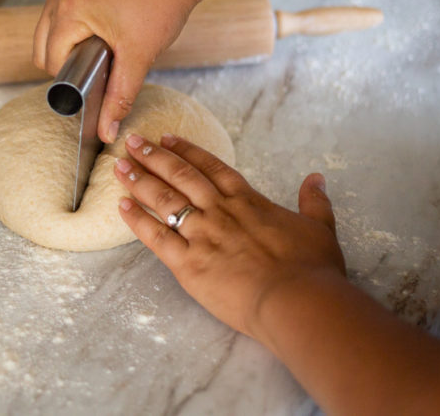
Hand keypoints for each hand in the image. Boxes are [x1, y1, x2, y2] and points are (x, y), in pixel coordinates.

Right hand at [33, 0, 204, 142]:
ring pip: (47, 33)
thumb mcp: (139, 55)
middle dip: (67, 64)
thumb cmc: (161, 2)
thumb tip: (106, 132)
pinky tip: (101, 35)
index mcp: (69, 9)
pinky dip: (72, 31)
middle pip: (42, 49)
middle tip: (102, 66)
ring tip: (103, 49)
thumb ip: (120, 95)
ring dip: (68, 48)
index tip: (98, 80)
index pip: (52, 61)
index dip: (73, 79)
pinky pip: (59, 17)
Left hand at [114, 132, 344, 339]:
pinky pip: (155, 237)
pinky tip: (121, 206)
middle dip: (153, 156)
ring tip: (119, 166)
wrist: (297, 300)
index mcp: (247, 201)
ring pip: (163, 200)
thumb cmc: (311, 269)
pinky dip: (136, 220)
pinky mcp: (188, 263)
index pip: (211, 167)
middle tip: (132, 141)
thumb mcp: (320, 229)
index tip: (167, 138)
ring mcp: (202, 235)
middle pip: (180, 176)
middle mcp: (220, 212)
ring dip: (139, 180)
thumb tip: (317, 178)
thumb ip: (315, 201)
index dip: (187, 150)